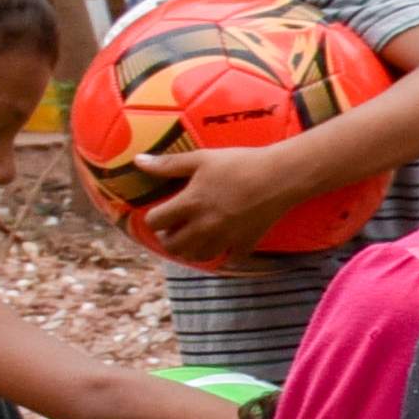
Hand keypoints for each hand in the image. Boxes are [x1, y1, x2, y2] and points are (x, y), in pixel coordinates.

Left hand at [141, 135, 323, 265]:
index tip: (159, 213)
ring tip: (192, 240)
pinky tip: (223, 246)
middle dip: (168, 238)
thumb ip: (168, 164)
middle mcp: (204, 226)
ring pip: (197, 256)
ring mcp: (226, 237)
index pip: (155, 221)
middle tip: (173, 229)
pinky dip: (222, 256)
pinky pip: (229, 260)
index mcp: (190, 204)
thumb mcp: (201, 158)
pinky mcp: (246, 243)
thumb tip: (137, 161)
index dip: (152, 218)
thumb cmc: (239, 163)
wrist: (281, 176)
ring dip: (190, 250)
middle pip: (173, 245)